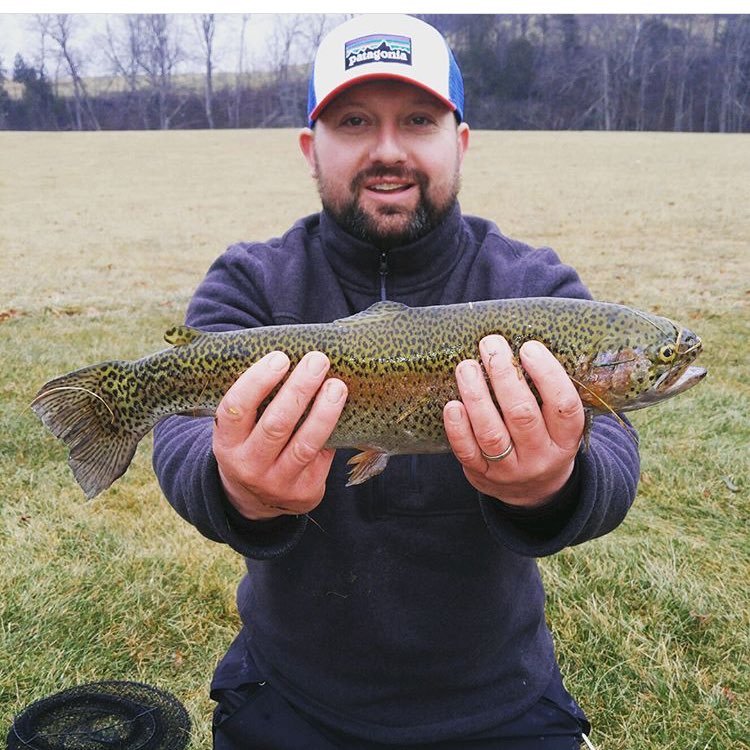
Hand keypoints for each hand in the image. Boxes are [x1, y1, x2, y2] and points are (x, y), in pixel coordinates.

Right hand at [213, 350, 347, 519]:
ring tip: (337, 385)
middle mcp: (249, 466)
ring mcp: (277, 483)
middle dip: (299, 389)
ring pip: (304, 444)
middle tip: (318, 361)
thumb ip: (255, 403)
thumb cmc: (251, 446)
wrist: (254, 501)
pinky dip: (333, 431)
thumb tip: (293, 357)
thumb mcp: (238, 431)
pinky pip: (323, 458)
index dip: (257, 382)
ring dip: (324, 411)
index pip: (236, 409)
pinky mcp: (304, 492)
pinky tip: (340, 409)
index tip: (280, 358)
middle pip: (276, 425)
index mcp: (226, 444)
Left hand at [443, 336, 583, 506]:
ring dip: (476, 396)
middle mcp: (540, 455)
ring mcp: (510, 469)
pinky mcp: (482, 475)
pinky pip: (468, 452)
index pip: (564, 406)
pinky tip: (452, 404)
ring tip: (467, 367)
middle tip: (490, 345)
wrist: (533, 491)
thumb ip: (546, 392)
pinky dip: (458, 428)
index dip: (547, 375)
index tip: (528, 347)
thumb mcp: (558, 423)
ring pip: (491, 432)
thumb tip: (518, 345)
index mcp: (566, 438)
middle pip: (522, 415)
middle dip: (504, 375)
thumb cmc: (544, 438)